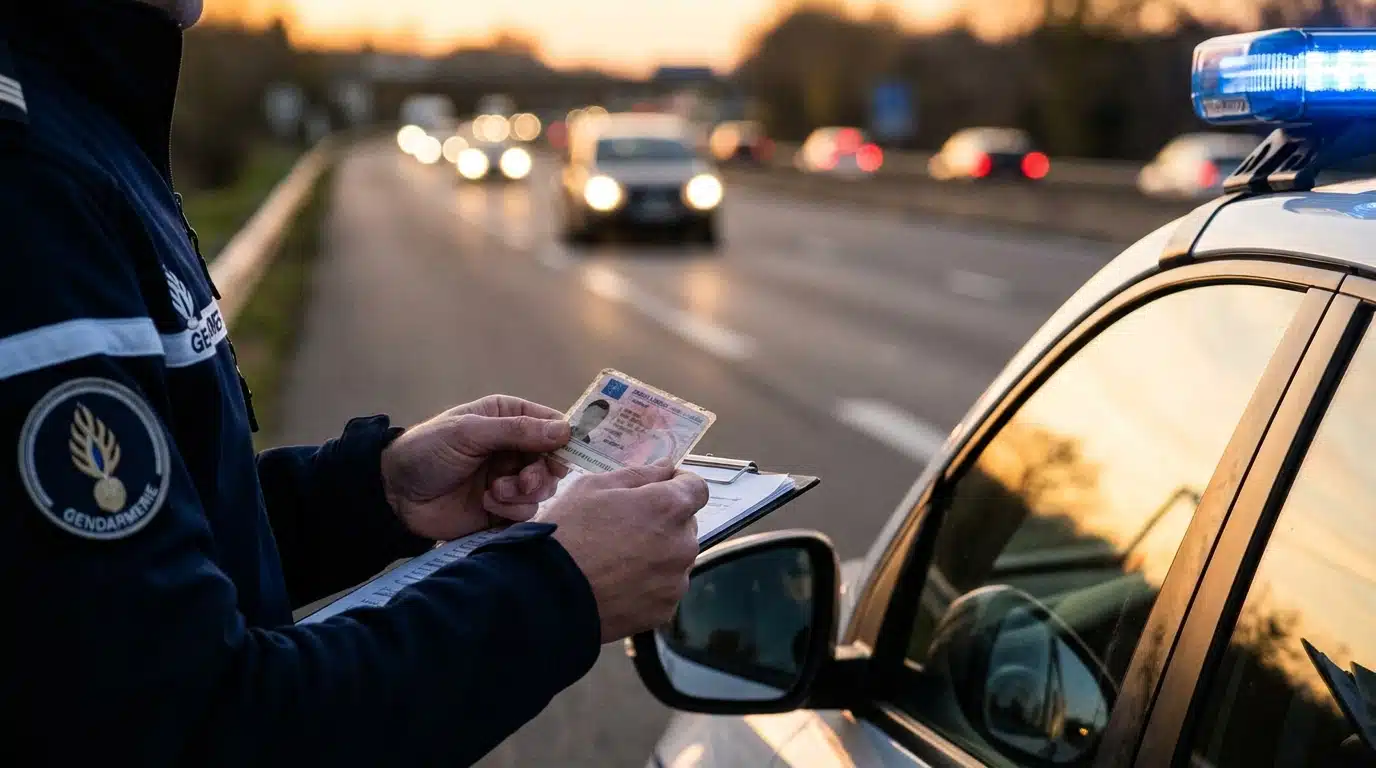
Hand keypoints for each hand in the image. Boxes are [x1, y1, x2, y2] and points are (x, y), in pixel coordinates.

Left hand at [381, 395, 571, 540]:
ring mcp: (510, 479)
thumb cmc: (427, 451)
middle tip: (524, 480)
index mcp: (508, 418)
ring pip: (544, 490)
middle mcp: (514, 447)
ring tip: (494, 492)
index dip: (563, 440)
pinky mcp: (503, 509)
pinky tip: (487, 504)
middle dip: (541, 473)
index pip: (553, 424)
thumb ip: (517, 431)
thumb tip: (565, 431)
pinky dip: (511, 510)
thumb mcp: (469, 432)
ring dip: (523, 493)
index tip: (562, 454)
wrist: (395, 494)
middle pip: (554, 461)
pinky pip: (527, 512)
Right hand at [537, 463, 709, 642]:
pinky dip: (650, 583)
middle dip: (664, 521)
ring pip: (676, 558)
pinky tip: (619, 583)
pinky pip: (665, 588)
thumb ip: (638, 474)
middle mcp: (682, 543)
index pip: (697, 488)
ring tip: (618, 559)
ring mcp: (675, 580)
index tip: (663, 487)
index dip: (681, 483)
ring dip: (659, 553)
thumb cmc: (568, 533)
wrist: (548, 595)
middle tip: (627, 527)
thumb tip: (665, 467)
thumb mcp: (593, 487)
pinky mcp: (665, 609)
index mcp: (668, 507)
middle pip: (686, 525)